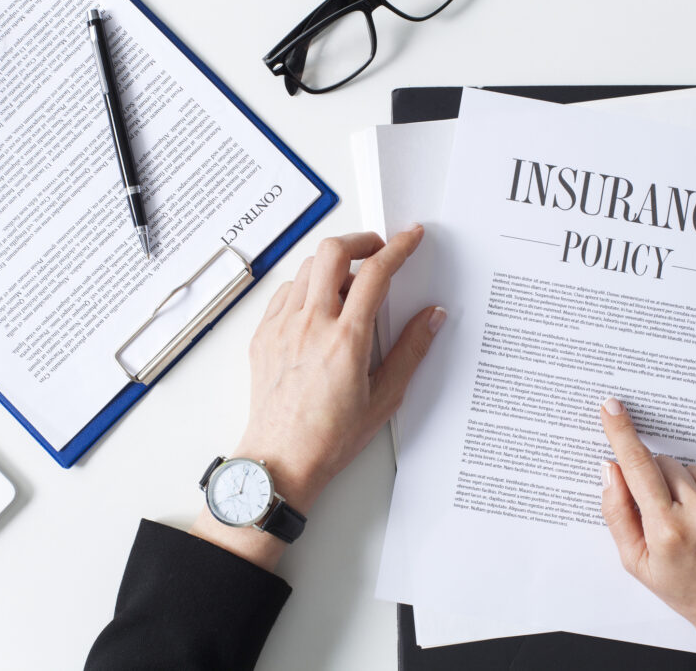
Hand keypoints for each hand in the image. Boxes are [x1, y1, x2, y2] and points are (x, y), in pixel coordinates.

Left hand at [192, 227, 444, 568]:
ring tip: (351, 282)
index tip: (412, 237)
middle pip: (333, 252)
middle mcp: (311, 324)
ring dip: (333, 263)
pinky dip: (306, 286)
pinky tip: (319, 305)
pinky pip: (285, 292)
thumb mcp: (385, 398)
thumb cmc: (330, 437)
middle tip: (378, 250)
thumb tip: (433, 316)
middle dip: (361, 240)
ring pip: (306, 268)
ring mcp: (282, 327)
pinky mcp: (263, 335)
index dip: (399, 247)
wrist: (281, 459)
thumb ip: (411, 350)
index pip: (376, 273)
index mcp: (346, 339)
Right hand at [599, 397, 695, 653]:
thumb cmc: (689, 590)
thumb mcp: (636, 562)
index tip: (611, 408)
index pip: (637, 467)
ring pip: (691, 467)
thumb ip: (617, 513)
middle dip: (657, 480)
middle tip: (666, 513)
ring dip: (687, 485)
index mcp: (667, 529)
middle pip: (663, 464)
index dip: (621, 433)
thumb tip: (611, 470)